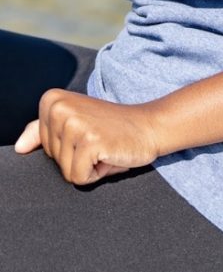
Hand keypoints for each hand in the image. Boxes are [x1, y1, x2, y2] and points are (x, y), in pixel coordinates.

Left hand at [14, 88, 160, 185]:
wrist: (149, 126)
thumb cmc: (111, 129)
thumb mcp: (75, 126)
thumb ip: (43, 132)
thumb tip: (18, 148)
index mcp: (51, 100)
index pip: (42, 147)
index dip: (67, 149)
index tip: (87, 133)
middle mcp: (59, 108)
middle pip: (52, 161)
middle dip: (77, 159)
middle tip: (99, 140)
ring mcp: (74, 123)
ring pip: (65, 172)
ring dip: (87, 167)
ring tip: (105, 147)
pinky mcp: (89, 141)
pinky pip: (79, 178)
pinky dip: (97, 174)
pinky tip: (111, 154)